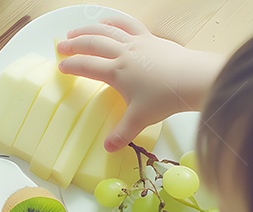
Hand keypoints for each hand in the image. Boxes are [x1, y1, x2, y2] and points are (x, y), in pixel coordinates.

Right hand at [57, 15, 224, 151]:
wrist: (191, 79)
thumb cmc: (164, 98)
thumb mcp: (140, 119)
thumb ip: (122, 134)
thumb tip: (108, 148)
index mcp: (116, 73)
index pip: (87, 66)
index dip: (71, 66)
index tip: (61, 67)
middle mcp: (123, 54)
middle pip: (92, 44)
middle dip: (74, 44)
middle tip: (61, 45)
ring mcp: (136, 43)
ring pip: (107, 30)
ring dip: (88, 29)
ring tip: (76, 30)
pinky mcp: (150, 38)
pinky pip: (128, 24)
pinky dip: (114, 21)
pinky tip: (107, 22)